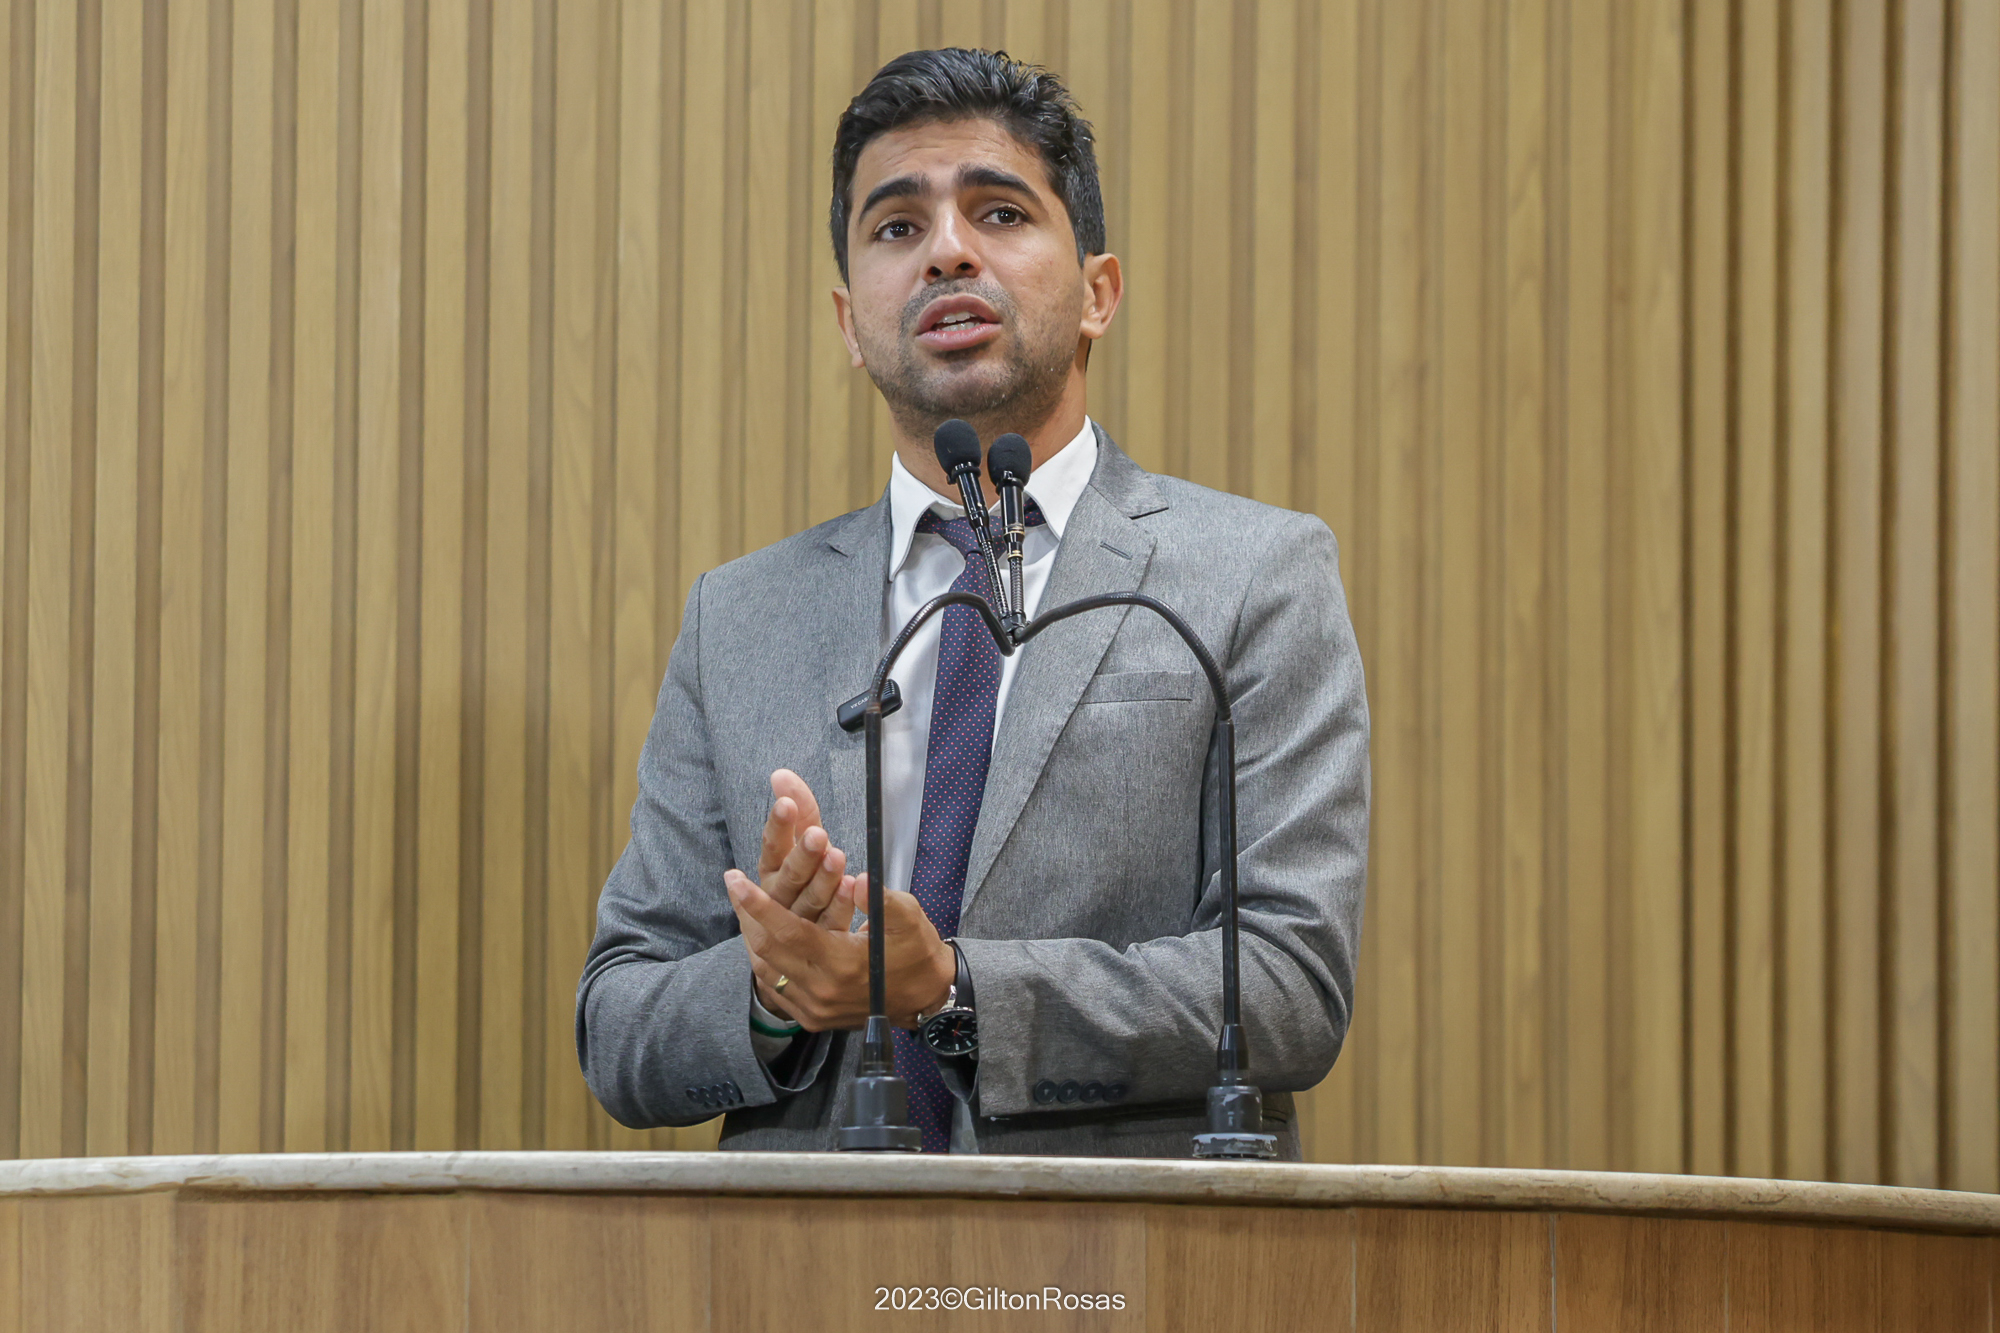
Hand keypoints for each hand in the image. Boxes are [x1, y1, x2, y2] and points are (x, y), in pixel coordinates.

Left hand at [726, 873, 954, 1031]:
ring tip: (744, 908)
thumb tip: (855, 880)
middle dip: (747, 914)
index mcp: (843, 964)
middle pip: (768, 950)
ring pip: (767, 970)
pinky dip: (765, 961)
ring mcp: (815, 1008)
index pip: (788, 931)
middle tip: (735, 884)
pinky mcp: (813, 1017)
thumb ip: (880, 899)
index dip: (758, 904)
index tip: (736, 879)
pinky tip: (762, 939)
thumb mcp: (907, 918)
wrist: (925, 998)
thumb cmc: (917, 953)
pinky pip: (777, 988)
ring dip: (752, 937)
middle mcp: (823, 990)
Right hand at [746, 769, 856, 926]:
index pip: (772, 845)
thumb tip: (781, 775)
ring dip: (823, 878)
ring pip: (810, 899)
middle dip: (802, 854)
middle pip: (788, 875)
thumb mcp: (804, 844)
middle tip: (818, 836)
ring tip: (838, 856)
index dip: (778, 826)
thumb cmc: (804, 880)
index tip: (786, 803)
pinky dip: (840, 905)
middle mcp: (779, 897)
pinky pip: (831, 922)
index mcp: (771, 872)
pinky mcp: (822, 939)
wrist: (809, 944)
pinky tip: (851, 887)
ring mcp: (800, 921)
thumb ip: (800, 811)